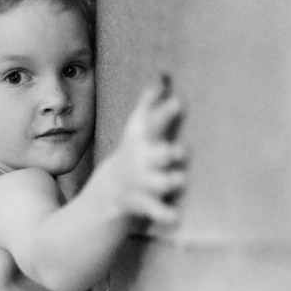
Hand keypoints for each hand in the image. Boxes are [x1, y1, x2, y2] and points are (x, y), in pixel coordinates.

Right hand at [110, 75, 188, 225]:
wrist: (109, 191)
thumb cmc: (134, 152)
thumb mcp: (138, 127)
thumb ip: (150, 102)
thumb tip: (163, 73)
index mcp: (142, 139)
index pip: (153, 123)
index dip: (165, 113)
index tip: (179, 102)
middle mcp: (141, 160)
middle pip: (156, 154)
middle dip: (166, 153)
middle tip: (180, 151)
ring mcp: (141, 182)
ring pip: (156, 183)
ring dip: (167, 182)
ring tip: (179, 180)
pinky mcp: (142, 204)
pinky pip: (154, 210)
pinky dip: (164, 214)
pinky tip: (176, 217)